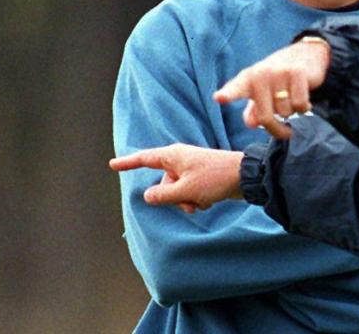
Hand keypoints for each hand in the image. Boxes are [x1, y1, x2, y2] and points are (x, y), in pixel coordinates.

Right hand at [109, 144, 243, 212]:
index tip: (113, 165)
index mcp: (173, 156)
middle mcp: (181, 160)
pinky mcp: (202, 178)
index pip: (144, 158)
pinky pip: (190, 193)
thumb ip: (162, 195)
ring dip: (186, 201)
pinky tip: (209, 201)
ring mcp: (192, 168)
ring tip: (202, 202)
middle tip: (189, 201)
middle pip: (163, 183)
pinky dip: (196, 200)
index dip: (128, 163)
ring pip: (177, 191)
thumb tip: (148, 195)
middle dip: (173, 197)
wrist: (245, 177)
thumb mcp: (185, 190)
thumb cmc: (215, 178)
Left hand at [214, 38, 330, 138]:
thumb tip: (253, 123)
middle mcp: (260, 74)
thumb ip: (254, 111)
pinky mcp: (297, 73)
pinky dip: (304, 107)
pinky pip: (300, 104)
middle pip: (265, 117)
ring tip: (291, 100)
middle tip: (284, 131)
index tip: (219, 98)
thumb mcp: (260, 94)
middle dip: (277, 128)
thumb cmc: (277, 80)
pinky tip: (304, 100)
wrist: (305, 55)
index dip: (228, 94)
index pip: (235, 89)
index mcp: (246, 79)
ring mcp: (279, 72)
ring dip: (292, 112)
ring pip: (286, 112)